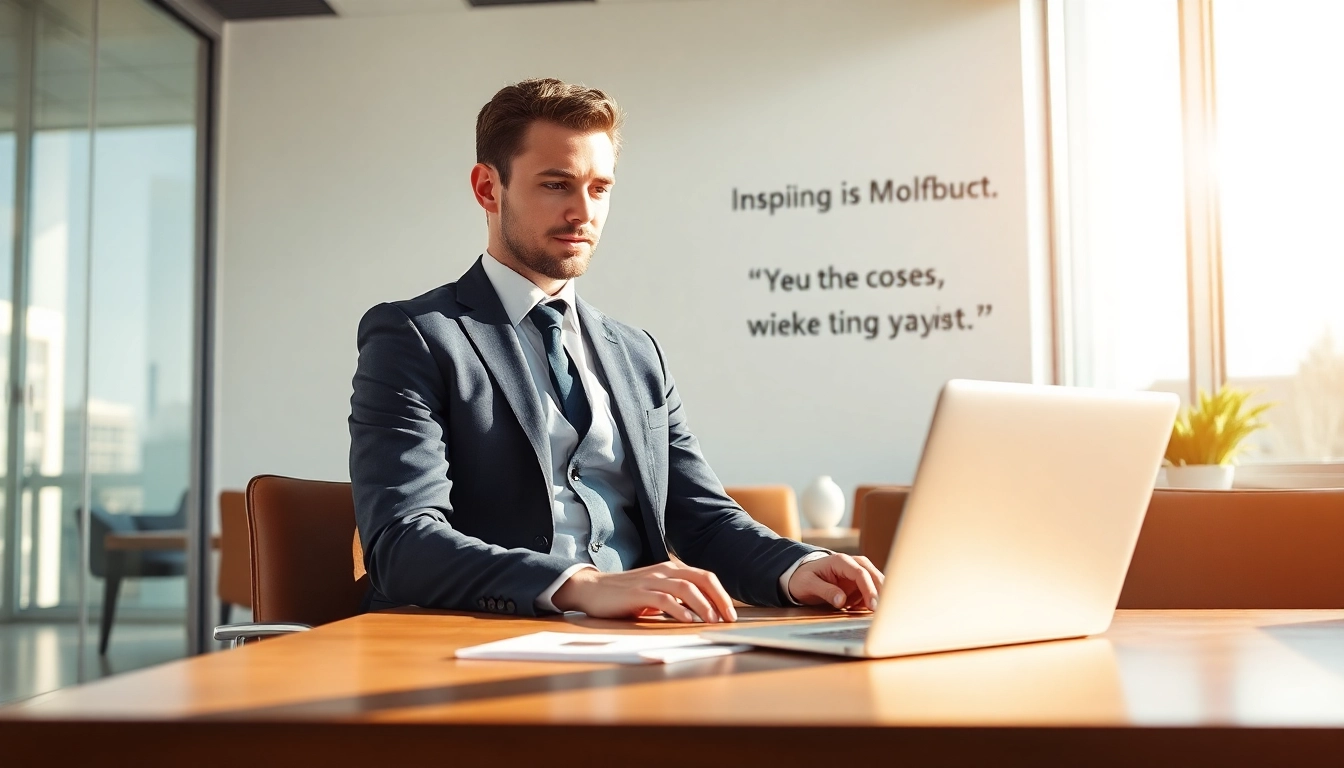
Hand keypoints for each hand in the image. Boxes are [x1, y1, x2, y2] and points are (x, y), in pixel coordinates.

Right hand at [552, 561, 738, 622]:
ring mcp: (651, 581)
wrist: (592, 589)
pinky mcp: (637, 593)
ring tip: (713, 621)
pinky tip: (688, 621)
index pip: (705, 577)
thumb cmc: (626, 595)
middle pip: (701, 579)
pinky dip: (679, 610)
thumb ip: (675, 599)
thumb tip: (701, 614)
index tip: (731, 613)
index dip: (721, 594)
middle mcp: (664, 571)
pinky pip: (664, 600)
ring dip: (703, 605)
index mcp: (671, 570)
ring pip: (686, 588)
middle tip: (729, 618)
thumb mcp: (655, 594)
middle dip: (719, 599)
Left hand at [787, 554, 883, 610]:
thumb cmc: (803, 578)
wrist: (800, 576)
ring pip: (876, 584)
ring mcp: (858, 572)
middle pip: (874, 576)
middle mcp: (853, 563)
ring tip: (868, 613)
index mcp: (841, 561)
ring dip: (876, 598)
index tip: (872, 606)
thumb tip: (841, 601)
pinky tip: (859, 610)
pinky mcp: (859, 582)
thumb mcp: (809, 585)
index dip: (869, 590)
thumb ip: (825, 591)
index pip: (861, 574)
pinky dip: (870, 601)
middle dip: (880, 594)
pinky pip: (871, 591)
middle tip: (881, 613)